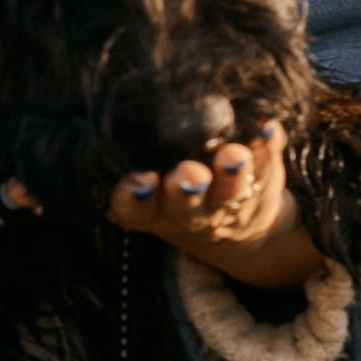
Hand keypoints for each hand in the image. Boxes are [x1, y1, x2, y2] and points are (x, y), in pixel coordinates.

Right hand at [108, 121, 324, 289]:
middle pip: (188, 206)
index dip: (137, 199)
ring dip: (232, 173)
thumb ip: (129, 180)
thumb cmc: (176, 200)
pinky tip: (268, 129)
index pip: (137, 211)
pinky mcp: (263, 181)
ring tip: (233, 156)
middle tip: (190, 174)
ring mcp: (230, 201)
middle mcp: (192, 213)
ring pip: (232, 191)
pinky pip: (268, 164)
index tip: (141, 181)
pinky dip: (268, 146)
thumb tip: (92, 135)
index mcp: (154, 213)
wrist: (239, 230)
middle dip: (187, 189)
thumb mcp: (145, 199)